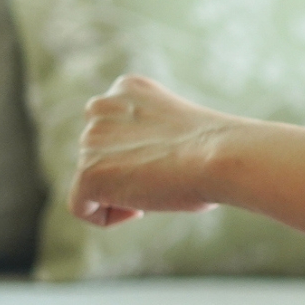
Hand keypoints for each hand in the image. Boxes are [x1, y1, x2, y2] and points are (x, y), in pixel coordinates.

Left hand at [68, 75, 234, 227]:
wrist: (222, 156)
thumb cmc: (217, 150)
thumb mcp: (179, 129)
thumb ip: (151, 137)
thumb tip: (145, 169)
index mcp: (127, 88)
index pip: (112, 129)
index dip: (135, 154)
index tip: (164, 164)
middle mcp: (102, 107)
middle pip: (98, 155)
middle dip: (127, 173)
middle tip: (165, 181)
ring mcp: (91, 139)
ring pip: (93, 181)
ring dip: (122, 194)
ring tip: (158, 191)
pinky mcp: (88, 172)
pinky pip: (81, 206)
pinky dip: (107, 217)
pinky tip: (140, 210)